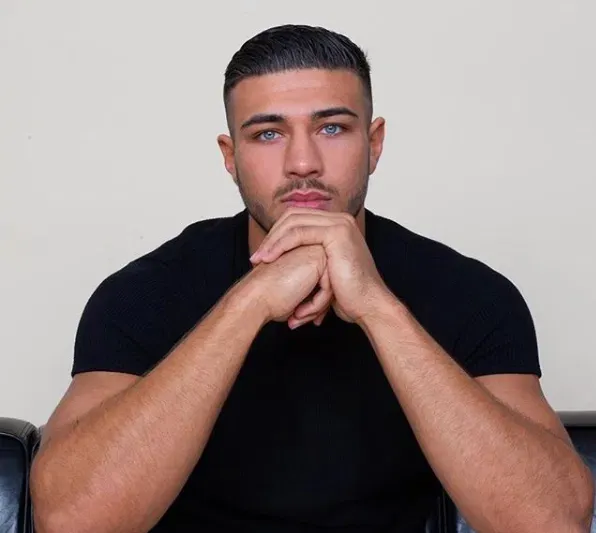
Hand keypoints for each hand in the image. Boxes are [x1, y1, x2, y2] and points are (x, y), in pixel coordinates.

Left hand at [250, 208, 388, 325]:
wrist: (367, 306)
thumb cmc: (348, 296)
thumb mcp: (324, 273)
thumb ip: (310, 261)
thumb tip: (288, 263)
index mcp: (337, 225)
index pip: (298, 220)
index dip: (277, 235)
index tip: (262, 255)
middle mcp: (340, 220)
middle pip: (293, 217)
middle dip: (272, 236)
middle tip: (256, 258)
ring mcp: (340, 223)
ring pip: (294, 223)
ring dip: (272, 241)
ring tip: (259, 260)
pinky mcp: (337, 232)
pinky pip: (300, 233)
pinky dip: (281, 244)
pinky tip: (270, 258)